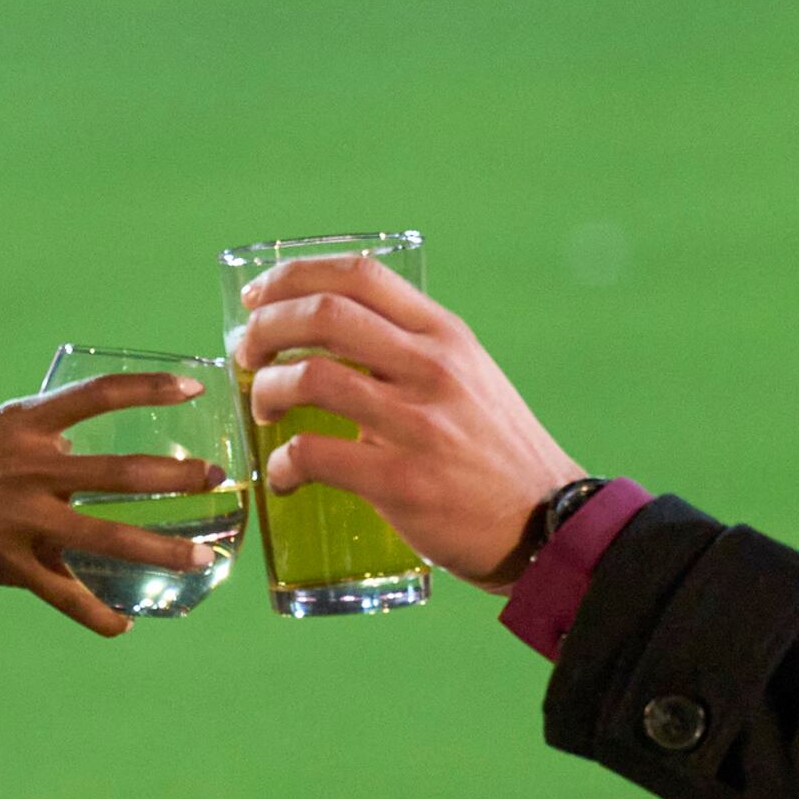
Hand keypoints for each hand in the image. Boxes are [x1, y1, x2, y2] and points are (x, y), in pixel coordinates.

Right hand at [0, 374, 228, 636]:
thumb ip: (22, 434)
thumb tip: (57, 438)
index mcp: (22, 423)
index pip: (99, 394)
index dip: (150, 386)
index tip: (195, 386)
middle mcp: (31, 468)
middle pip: (123, 470)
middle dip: (179, 478)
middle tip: (218, 480)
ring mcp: (23, 519)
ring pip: (109, 537)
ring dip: (163, 549)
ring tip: (205, 558)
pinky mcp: (9, 564)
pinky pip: (67, 595)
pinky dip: (98, 614)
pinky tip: (124, 625)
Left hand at [227, 256, 580, 591]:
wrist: (551, 524)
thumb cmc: (495, 452)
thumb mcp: (468, 378)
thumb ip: (411, 353)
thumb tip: (328, 341)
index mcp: (445, 335)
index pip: (359, 274)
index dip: (293, 276)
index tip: (258, 298)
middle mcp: (432, 368)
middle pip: (322, 315)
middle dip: (265, 329)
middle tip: (247, 354)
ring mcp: (418, 424)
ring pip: (309, 378)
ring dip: (265, 390)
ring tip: (262, 409)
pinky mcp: (403, 481)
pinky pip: (314, 454)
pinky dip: (282, 463)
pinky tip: (283, 475)